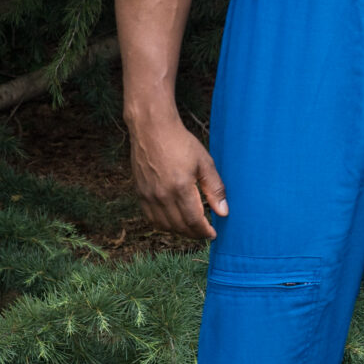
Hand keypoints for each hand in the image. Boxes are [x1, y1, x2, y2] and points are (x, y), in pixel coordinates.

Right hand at [128, 110, 226, 239]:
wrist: (152, 129)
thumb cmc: (181, 143)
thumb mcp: (205, 163)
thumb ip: (215, 189)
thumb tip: (223, 212)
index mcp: (180, 188)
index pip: (193, 221)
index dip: (204, 231)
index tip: (213, 234)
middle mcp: (161, 195)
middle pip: (179, 226)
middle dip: (194, 233)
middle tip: (205, 233)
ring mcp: (148, 195)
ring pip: (164, 225)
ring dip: (179, 231)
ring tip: (192, 229)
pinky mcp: (139, 192)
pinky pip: (151, 217)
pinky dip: (163, 224)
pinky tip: (174, 221)